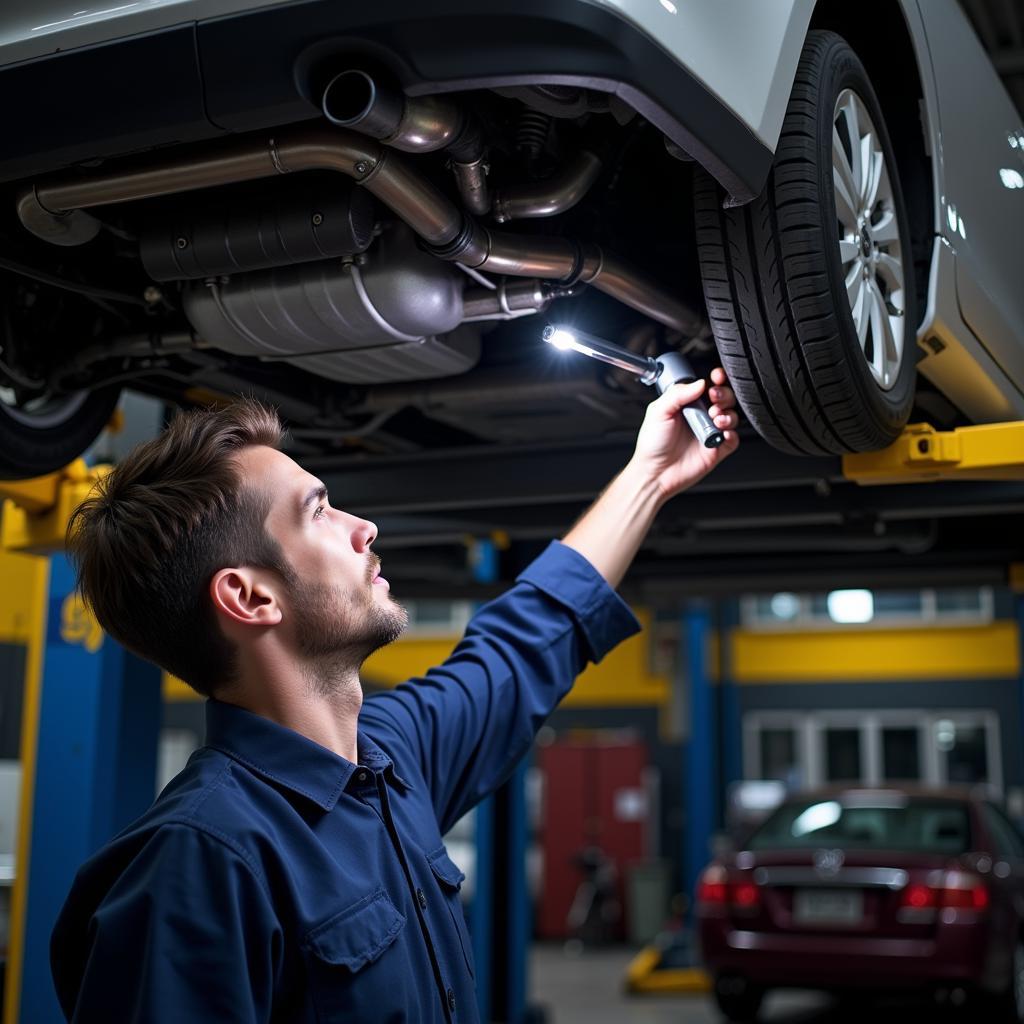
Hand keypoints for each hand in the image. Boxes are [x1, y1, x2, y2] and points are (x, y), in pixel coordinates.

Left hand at [629, 367, 740, 500]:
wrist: (654, 472)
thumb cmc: (653, 444)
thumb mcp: (658, 412)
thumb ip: (677, 394)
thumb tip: (699, 383)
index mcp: (688, 404)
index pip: (708, 386)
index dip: (716, 379)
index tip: (717, 377)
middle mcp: (701, 417)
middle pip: (725, 398)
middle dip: (725, 395)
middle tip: (715, 399)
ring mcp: (710, 433)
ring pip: (732, 416)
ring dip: (728, 414)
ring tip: (716, 418)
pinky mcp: (717, 449)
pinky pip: (733, 439)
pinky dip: (732, 434)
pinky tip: (722, 434)